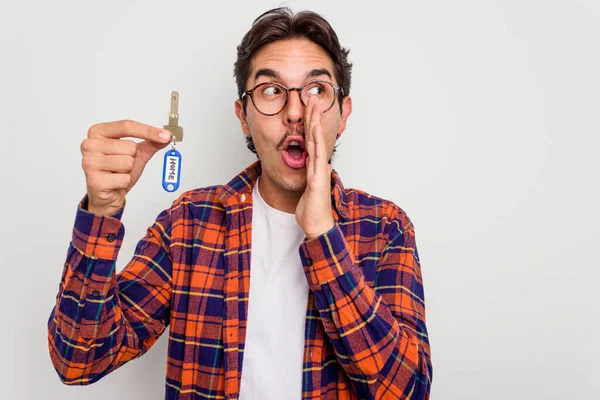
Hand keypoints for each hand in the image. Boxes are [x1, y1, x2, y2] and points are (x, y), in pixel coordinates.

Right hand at [81, 120, 170, 215]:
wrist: (108, 194)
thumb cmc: (118, 170)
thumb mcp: (136, 153)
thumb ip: (151, 143)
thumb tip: (166, 136)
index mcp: (98, 132)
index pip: (126, 126)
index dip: (148, 131)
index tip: (165, 135)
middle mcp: (89, 144)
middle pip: (130, 146)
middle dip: (132, 158)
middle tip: (122, 165)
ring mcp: (89, 162)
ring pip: (127, 162)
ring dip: (128, 170)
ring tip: (117, 173)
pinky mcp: (94, 180)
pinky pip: (124, 178)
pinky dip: (125, 182)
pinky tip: (114, 182)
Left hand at [295, 97, 335, 239]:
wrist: (317, 225)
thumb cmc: (310, 209)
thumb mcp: (305, 188)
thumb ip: (305, 176)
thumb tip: (308, 166)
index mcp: (314, 166)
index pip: (311, 140)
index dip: (310, 123)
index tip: (309, 108)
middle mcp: (319, 165)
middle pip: (316, 136)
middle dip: (314, 116)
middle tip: (313, 98)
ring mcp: (319, 170)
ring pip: (317, 141)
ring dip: (315, 122)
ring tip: (314, 105)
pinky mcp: (317, 177)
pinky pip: (316, 155)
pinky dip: (315, 140)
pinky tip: (313, 128)